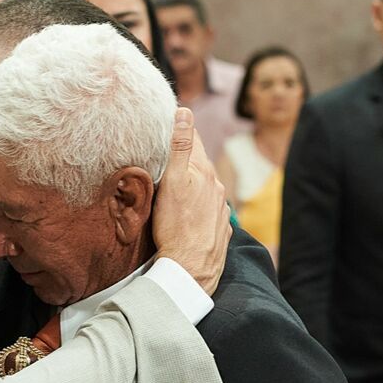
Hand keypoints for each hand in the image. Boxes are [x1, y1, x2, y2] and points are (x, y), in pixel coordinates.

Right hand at [151, 109, 230, 293]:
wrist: (191, 270)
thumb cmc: (177, 227)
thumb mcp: (173, 182)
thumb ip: (180, 146)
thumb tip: (185, 112)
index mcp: (204, 172)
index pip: (192, 140)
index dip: (179, 130)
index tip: (165, 123)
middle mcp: (216, 187)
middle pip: (198, 164)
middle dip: (183, 158)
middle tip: (163, 155)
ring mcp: (220, 209)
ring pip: (204, 187)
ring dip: (191, 183)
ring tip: (172, 185)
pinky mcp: (219, 228)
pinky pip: (207, 209)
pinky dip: (197, 205)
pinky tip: (185, 211)